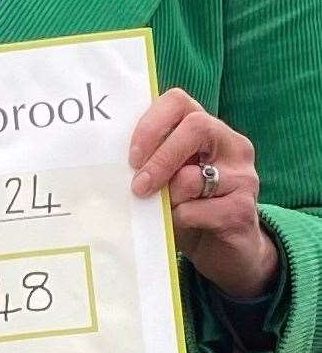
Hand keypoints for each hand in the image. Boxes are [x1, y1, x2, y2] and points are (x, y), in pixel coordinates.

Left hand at [129, 88, 280, 301]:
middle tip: (138, 186)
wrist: (226, 250)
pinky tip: (181, 227)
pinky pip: (197, 211)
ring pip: (193, 177)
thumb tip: (109, 164)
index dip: (150, 123)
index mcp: (208, 131)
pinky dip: (179, 221)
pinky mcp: (243, 209)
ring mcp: (243, 176)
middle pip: (196, 126)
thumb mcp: (167, 180)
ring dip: (167, 198)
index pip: (178, 102)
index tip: (131, 156)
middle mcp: (232, 146)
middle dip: (159, 157)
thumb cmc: (187, 208)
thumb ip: (149, 164)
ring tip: (162, 213)